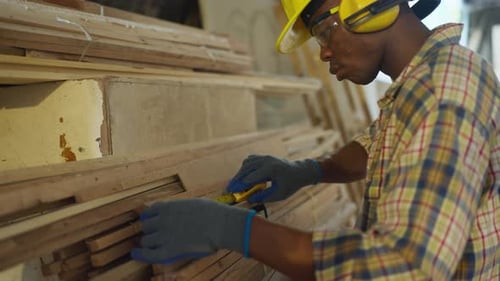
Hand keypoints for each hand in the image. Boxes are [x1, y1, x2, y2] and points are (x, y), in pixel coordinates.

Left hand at [130, 198, 254, 263]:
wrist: (221, 224)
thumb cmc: (213, 213)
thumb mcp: (191, 203)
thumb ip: (179, 208)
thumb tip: (176, 213)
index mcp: (168, 207)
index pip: (149, 212)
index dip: (148, 218)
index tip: (149, 222)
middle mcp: (162, 219)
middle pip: (146, 227)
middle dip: (150, 231)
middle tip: (157, 236)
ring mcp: (164, 235)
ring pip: (146, 240)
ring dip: (150, 243)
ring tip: (155, 246)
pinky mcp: (169, 250)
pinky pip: (149, 254)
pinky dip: (140, 254)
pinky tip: (135, 254)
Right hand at [226, 155, 321, 202]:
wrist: (299, 171)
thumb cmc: (291, 184)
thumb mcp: (279, 194)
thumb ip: (264, 197)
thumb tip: (249, 199)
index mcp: (271, 169)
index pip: (251, 177)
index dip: (240, 186)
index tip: (232, 193)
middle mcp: (266, 160)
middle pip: (246, 169)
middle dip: (236, 180)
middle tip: (228, 190)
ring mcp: (264, 157)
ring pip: (246, 164)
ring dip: (239, 174)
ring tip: (234, 185)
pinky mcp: (263, 157)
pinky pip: (249, 161)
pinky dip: (244, 169)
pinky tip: (242, 177)